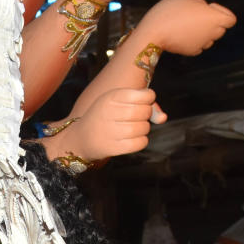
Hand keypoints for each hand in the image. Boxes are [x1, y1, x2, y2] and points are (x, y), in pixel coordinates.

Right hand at [44, 87, 162, 163]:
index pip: (146, 95)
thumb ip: (142, 102)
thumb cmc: (103, 117)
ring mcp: (111, 131)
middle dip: (145, 115)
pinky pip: (141, 143)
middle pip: (145, 111)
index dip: (148, 99)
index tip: (139, 103)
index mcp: (111, 97)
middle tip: (135, 118)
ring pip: (144, 128)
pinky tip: (131, 139)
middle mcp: (110, 113)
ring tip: (131, 129)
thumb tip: (163, 118)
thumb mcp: (116, 102)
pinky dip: (140, 141)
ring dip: (142, 129)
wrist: (80, 139)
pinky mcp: (114, 148)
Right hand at [137, 0, 236, 55]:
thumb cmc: (168, 12)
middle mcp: (212, 32)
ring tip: (187, 26)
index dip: (222, 12)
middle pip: (221, 29)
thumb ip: (199, 3)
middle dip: (212, 23)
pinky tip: (182, 35)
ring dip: (203, 33)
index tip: (209, 8)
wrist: (153, 33)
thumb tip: (202, 10)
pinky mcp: (192, 52)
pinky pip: (198, 46)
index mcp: (214, 18)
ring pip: (210, 39)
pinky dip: (193, 41)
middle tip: (196, 16)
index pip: (231, 19)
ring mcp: (202, 43)